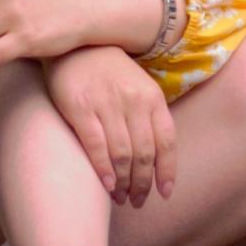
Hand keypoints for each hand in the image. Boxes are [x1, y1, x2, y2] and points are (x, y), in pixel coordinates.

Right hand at [40, 45, 176, 206]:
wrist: (77, 44)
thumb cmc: (110, 73)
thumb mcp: (139, 88)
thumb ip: (149, 117)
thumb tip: (156, 159)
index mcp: (152, 97)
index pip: (167, 142)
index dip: (167, 171)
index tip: (164, 193)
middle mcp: (133, 101)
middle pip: (145, 154)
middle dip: (143, 184)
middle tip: (137, 201)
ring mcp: (107, 104)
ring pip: (123, 154)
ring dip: (124, 182)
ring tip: (121, 197)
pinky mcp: (80, 108)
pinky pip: (96, 146)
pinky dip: (104, 169)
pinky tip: (107, 185)